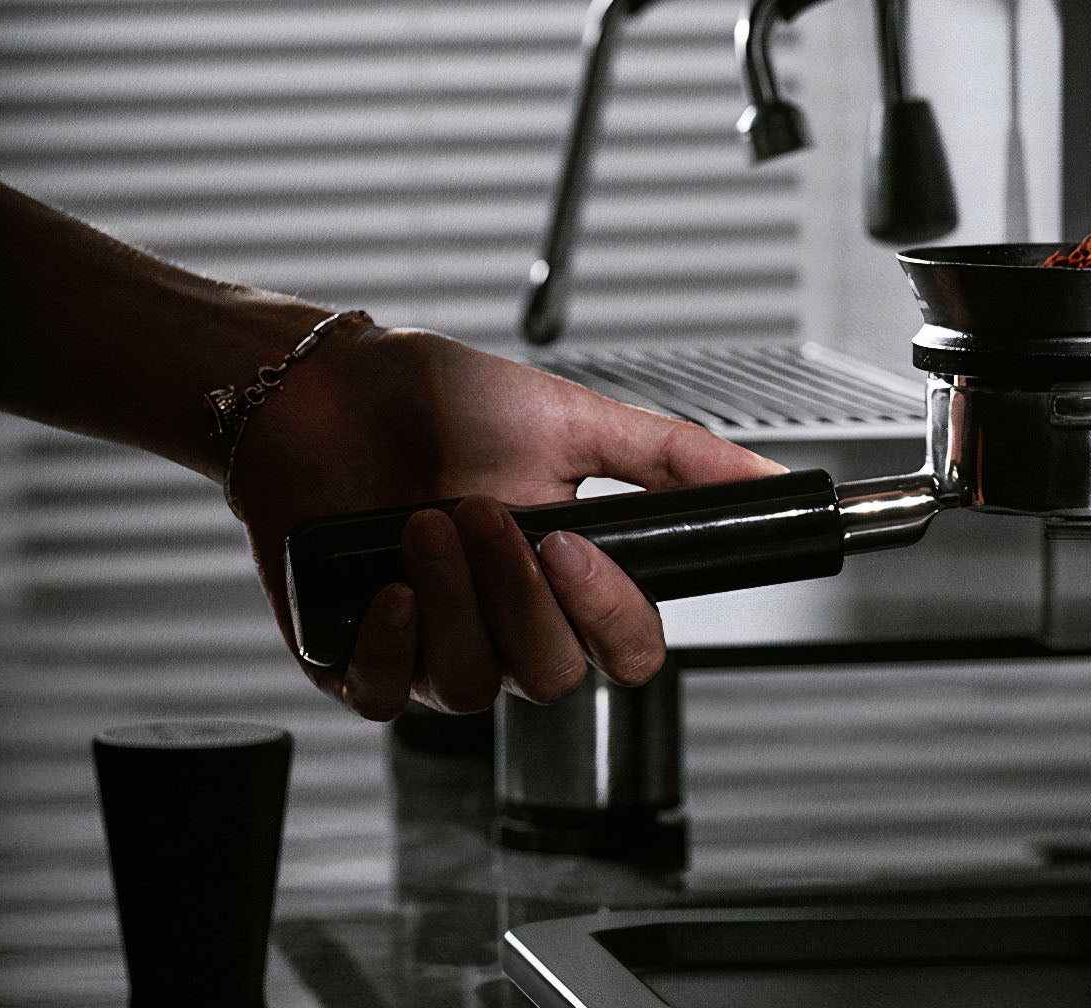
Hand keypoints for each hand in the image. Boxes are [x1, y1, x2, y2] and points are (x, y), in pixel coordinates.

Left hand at [229, 322, 782, 720]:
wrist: (323, 392)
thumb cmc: (439, 403)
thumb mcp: (568, 419)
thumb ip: (671, 458)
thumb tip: (766, 479)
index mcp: (565, 576)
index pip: (627, 646)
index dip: (611, 613)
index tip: (571, 544)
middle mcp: (507, 623)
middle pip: (553, 675)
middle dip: (515, 592)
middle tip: (478, 509)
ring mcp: (435, 649)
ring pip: (475, 686)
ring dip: (451, 599)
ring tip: (420, 518)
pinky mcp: (361, 662)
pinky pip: (389, 698)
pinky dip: (392, 644)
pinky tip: (384, 582)